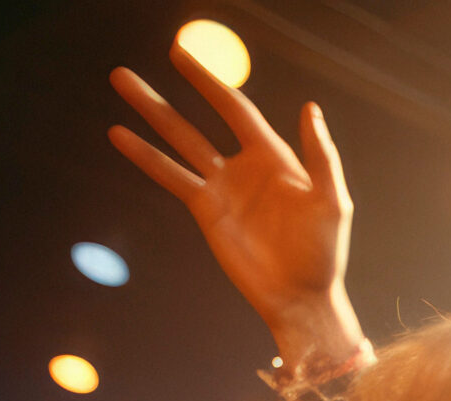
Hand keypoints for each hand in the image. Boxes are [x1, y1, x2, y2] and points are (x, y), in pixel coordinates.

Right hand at [107, 43, 359, 368]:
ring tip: (120, 83)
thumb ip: (321, 156)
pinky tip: (119, 136)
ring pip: (178, 142)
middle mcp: (244, 166)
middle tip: (134, 69)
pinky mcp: (206, 211)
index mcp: (275, 157)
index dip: (208, 81)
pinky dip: (146, 157)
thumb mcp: (332, 202)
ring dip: (149, 114)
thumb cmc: (324, 252)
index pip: (235, 108)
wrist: (301, 296)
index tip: (179, 53)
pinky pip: (171, 177)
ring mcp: (222, 188)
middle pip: (197, 120)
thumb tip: (309, 107)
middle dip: (167, 93)